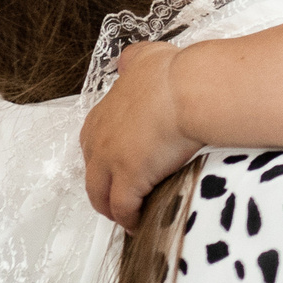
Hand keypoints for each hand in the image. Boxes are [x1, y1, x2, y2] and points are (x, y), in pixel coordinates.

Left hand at [81, 41, 199, 228]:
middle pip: (92, 176)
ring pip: (102, 198)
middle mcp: (99, 140)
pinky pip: (124, 210)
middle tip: (122, 199)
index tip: (118, 170)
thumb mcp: (146, 58)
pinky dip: (131, 219)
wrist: (190, 90)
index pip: (93, 146)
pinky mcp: (129, 181)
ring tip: (130, 218)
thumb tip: (127, 62)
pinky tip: (141, 224)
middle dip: (104, 190)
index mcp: (102, 115)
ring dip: (114, 210)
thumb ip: (133, 61)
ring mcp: (111, 163)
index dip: (105, 162)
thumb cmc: (174, 75)